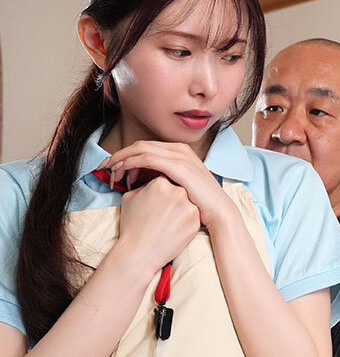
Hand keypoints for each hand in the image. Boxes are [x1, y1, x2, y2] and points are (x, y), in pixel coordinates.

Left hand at [101, 140, 235, 229]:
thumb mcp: (181, 186)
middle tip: (104, 167)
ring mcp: (179, 156)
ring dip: (121, 158)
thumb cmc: (199, 204)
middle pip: (140, 145)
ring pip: (140, 149)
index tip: (113, 168)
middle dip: (119, 155)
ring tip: (110, 171)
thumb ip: (164, 179)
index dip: (126, 155)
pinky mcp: (176, 165)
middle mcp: (179, 149)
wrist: (218, 211)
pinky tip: (121, 173)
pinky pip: (146, 158)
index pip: (146, 147)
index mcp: (180, 151)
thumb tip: (144, 182)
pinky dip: (130, 163)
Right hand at [116, 176, 200, 275]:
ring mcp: (189, 207)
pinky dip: (184, 221)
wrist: (140, 253)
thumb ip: (144, 184)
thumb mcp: (130, 197)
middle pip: (179, 187)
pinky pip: (192, 216)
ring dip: (179, 209)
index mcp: (161, 183)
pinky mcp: (196, 222)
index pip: (166, 177)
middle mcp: (178, 192)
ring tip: (166, 221)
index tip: (156, 199)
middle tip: (161, 211)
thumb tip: (151, 178)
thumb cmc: (133, 225)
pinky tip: (172, 228)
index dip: (161, 188)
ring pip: (188, 202)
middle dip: (172, 197)